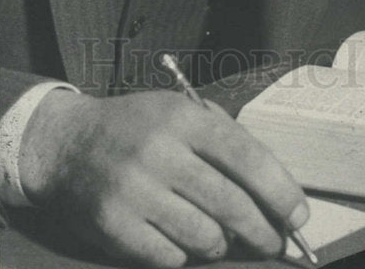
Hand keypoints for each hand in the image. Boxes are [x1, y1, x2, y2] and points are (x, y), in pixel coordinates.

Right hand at [18, 88, 308, 266]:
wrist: (66, 144)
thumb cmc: (136, 126)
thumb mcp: (179, 111)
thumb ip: (222, 139)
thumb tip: (272, 188)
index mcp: (183, 118)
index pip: (246, 157)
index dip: (280, 190)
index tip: (298, 214)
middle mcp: (160, 152)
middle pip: (231, 204)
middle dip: (262, 230)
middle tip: (274, 241)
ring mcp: (135, 191)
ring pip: (205, 236)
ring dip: (222, 242)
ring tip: (222, 235)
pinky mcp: (115, 226)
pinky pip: (170, 257)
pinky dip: (184, 254)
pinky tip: (181, 238)